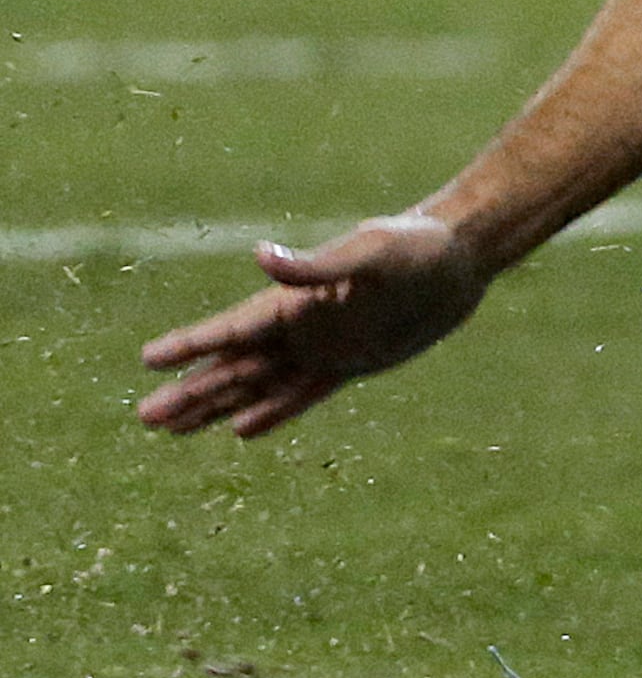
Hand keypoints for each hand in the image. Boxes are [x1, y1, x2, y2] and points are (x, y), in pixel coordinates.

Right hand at [138, 212, 491, 439]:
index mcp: (295, 301)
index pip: (231, 329)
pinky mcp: (351, 363)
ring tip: (173, 429)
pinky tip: (241, 430)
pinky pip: (302, 394)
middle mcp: (301, 326)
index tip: (147, 359)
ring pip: (257, 385)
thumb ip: (316, 265)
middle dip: (190, 392)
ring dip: (216, 406)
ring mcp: (323, 346)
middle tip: (145, 419)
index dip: (190, 345)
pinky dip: (271, 412)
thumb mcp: (369, 253)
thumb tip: (261, 255)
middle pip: (233, 366)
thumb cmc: (415, 246)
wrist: (460, 259)